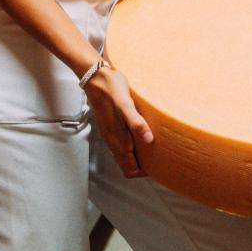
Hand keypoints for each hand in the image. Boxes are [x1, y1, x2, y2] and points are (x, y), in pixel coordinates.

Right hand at [84, 62, 153, 177]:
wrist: (95, 78)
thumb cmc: (111, 89)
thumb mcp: (125, 105)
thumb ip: (136, 124)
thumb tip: (148, 140)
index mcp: (117, 138)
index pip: (129, 168)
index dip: (142, 172)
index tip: (155, 167)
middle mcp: (112, 139)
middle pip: (126, 165)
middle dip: (140, 167)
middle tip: (156, 161)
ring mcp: (110, 133)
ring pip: (122, 155)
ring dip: (135, 158)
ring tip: (150, 152)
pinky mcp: (109, 126)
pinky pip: (119, 144)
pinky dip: (130, 147)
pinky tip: (138, 138)